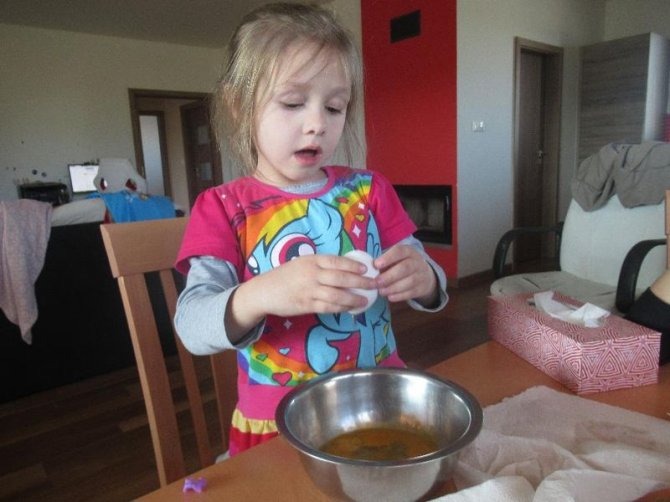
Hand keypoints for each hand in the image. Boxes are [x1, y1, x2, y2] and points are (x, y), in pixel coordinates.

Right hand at [232, 254, 375, 323]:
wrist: (264, 291)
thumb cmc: (285, 276)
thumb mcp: (301, 263)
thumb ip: (320, 265)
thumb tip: (344, 269)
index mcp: (311, 260)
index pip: (337, 261)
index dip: (354, 266)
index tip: (367, 269)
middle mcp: (311, 274)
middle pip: (341, 278)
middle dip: (360, 282)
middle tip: (374, 285)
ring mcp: (309, 290)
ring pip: (337, 295)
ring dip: (354, 298)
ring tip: (365, 300)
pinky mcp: (306, 305)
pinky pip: (328, 307)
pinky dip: (342, 308)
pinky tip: (350, 308)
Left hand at [373, 245, 437, 304]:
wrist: (424, 276)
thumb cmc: (403, 265)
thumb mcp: (396, 259)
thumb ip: (384, 262)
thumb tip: (369, 270)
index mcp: (408, 251)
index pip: (399, 251)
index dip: (388, 258)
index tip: (376, 265)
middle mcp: (417, 262)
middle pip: (405, 268)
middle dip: (389, 276)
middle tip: (376, 282)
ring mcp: (421, 275)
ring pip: (409, 281)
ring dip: (393, 288)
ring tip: (381, 291)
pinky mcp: (422, 288)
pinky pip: (411, 292)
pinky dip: (399, 296)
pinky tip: (389, 297)